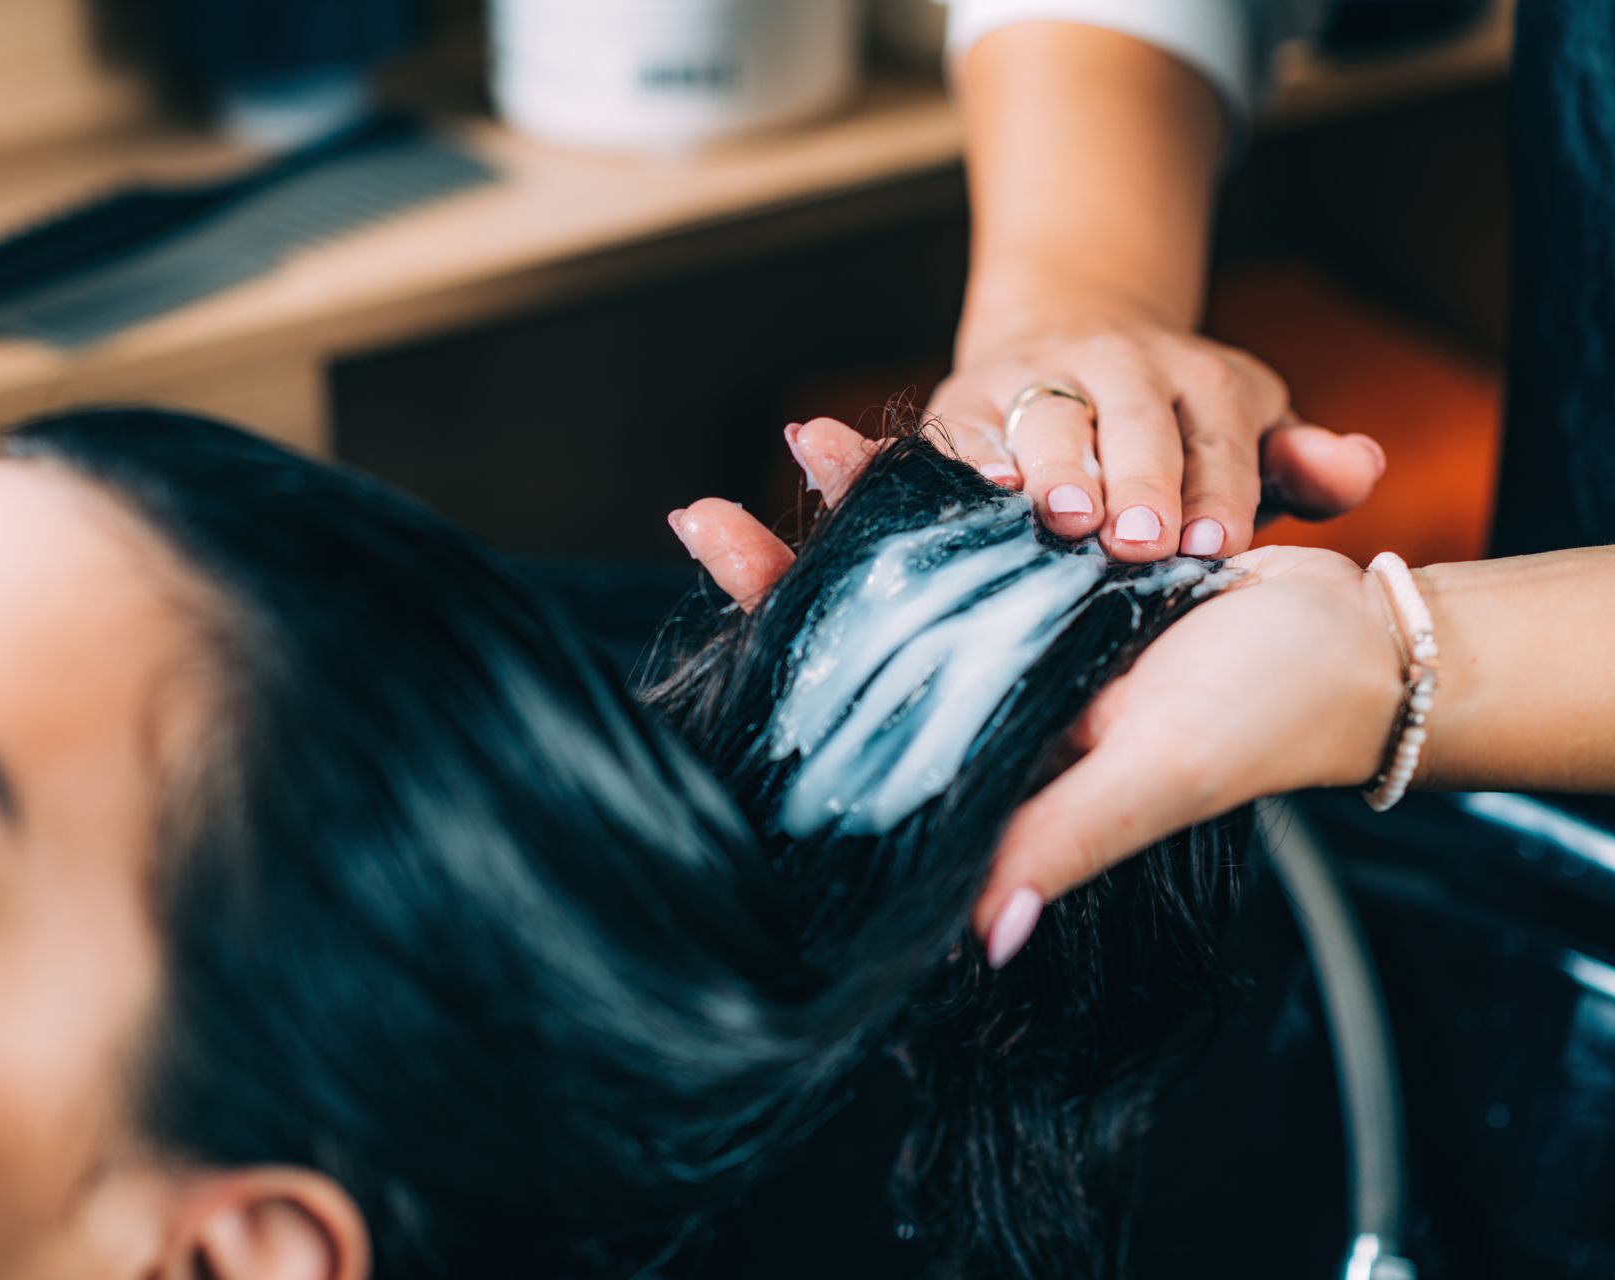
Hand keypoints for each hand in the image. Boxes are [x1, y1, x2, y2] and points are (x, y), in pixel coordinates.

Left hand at [670, 419, 1400, 948]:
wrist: (1353, 643)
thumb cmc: (1264, 720)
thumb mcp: (1159, 773)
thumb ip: (1067, 837)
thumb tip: (982, 934)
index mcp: (995, 757)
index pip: (861, 713)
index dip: (787, 656)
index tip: (720, 589)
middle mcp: (993, 699)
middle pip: (865, 636)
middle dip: (787, 574)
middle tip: (701, 515)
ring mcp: (1022, 631)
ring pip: (915, 569)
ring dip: (859, 505)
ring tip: (798, 438)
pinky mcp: (1060, 573)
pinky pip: (979, 525)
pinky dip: (940, 482)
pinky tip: (895, 439)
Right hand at [926, 303, 1387, 561]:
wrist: (1068, 339)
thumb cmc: (1178, 432)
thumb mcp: (1253, 437)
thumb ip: (1307, 464)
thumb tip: (1360, 466)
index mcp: (1205, 380)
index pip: (1219, 438)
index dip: (1219, 489)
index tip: (1216, 545)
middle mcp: (1123, 365)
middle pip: (1137, 420)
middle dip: (1141, 479)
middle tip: (1142, 540)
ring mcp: (1041, 375)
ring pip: (1050, 418)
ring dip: (1057, 466)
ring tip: (1064, 516)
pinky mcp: (969, 395)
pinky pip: (966, 425)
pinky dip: (971, 454)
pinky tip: (982, 487)